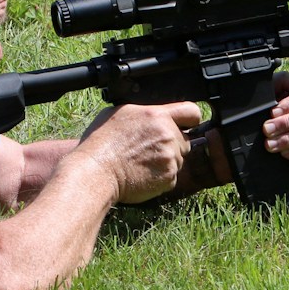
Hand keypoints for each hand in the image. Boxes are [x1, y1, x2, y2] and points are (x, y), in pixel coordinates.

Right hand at [77, 102, 202, 204]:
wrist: (96, 172)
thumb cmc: (100, 142)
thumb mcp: (119, 113)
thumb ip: (143, 112)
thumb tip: (151, 113)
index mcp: (157, 115)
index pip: (192, 111)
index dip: (190, 119)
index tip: (186, 125)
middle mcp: (168, 135)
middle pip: (185, 140)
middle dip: (173, 145)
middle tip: (150, 150)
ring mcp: (170, 157)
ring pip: (178, 160)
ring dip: (166, 162)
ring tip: (141, 163)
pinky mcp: (169, 178)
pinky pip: (171, 177)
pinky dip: (160, 178)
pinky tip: (142, 174)